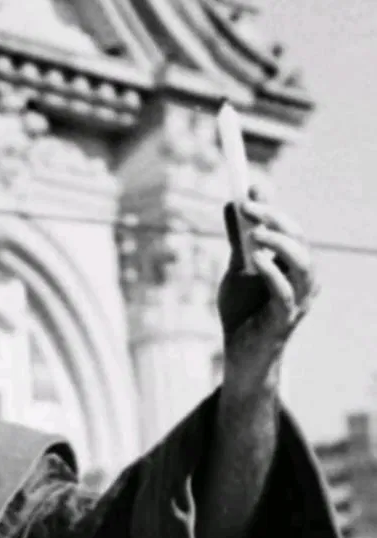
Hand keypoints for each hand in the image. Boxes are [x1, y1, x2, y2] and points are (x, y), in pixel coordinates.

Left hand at [216, 186, 317, 391]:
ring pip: (303, 265)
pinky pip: (286, 294)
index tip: (250, 186)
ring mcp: (298, 300)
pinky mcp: (284, 319)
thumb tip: (232, 202)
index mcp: (295, 264)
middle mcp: (304, 279)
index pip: (291, 228)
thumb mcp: (238, 267)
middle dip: (275, 219)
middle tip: (247, 204)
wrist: (239, 352)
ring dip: (280, 244)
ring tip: (254, 231)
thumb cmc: (244, 309)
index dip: (272, 207)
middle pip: (300, 241)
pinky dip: (273, 274)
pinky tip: (257, 260)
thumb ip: (238, 238)